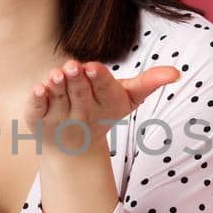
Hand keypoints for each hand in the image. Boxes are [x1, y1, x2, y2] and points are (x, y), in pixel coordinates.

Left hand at [25, 60, 180, 154]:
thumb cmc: (103, 111)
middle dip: (77, 81)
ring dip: (57, 87)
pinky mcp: (38, 122)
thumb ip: (148, 83)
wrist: (73, 147)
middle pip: (81, 95)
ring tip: (56, 74)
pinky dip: (36, 102)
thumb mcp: (128, 97)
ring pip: (59, 101)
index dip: (98, 79)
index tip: (93, 66)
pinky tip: (37, 89)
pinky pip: (36, 112)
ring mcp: (59, 120)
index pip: (104, 91)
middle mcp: (83, 115)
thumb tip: (176, 73)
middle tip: (73, 65)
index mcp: (106, 106)